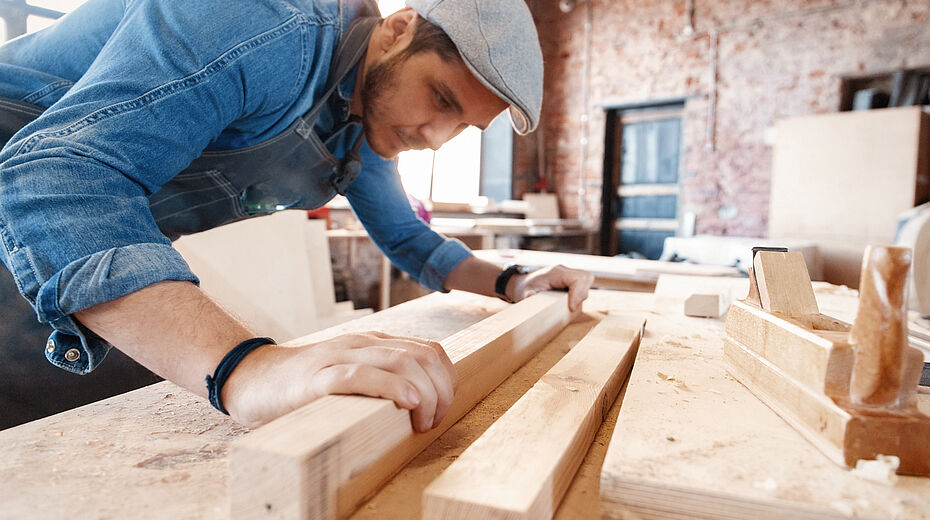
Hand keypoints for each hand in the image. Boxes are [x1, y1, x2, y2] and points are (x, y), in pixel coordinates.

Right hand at [223, 331, 456, 430]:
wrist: (252, 379)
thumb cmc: (306, 387)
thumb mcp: (352, 375)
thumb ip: (382, 380)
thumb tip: (422, 406)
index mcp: (373, 343)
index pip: (429, 350)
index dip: (446, 380)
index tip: (443, 408)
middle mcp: (361, 344)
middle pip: (422, 355)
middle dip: (440, 390)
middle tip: (433, 421)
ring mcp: (340, 357)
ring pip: (400, 361)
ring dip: (424, 393)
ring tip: (423, 420)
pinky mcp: (319, 378)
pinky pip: (361, 375)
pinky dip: (391, 387)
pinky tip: (407, 404)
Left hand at [508, 264, 594, 311]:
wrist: (524, 283)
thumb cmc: (525, 288)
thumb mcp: (524, 293)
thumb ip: (530, 296)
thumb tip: (531, 297)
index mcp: (555, 272)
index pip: (576, 278)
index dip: (577, 293)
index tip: (571, 308)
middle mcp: (564, 271)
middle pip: (586, 276)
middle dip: (582, 293)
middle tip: (571, 307)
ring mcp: (569, 274)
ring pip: (587, 280)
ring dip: (582, 294)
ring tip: (571, 306)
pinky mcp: (571, 280)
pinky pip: (584, 284)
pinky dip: (581, 294)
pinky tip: (572, 303)